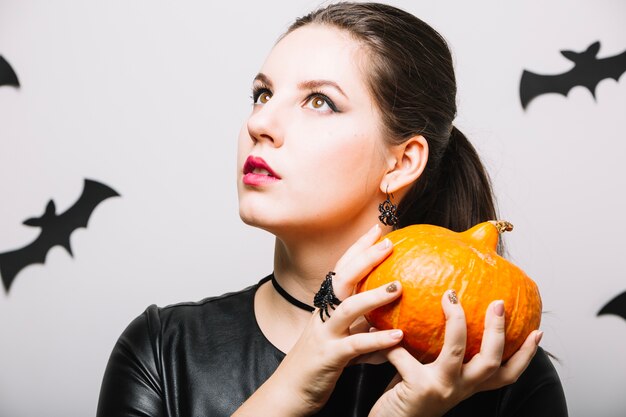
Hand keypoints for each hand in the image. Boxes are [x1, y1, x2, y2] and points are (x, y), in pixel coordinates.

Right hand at [269, 224, 404, 413]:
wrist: (291, 392)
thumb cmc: (320, 365)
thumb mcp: (344, 341)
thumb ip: (366, 330)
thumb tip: (396, 325)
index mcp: (327, 306)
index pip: (342, 269)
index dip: (358, 248)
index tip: (377, 229)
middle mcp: (323, 314)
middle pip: (343, 278)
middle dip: (365, 258)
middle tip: (388, 243)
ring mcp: (325, 334)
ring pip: (347, 308)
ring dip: (374, 295)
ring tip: (399, 286)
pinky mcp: (329, 357)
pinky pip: (355, 346)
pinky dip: (377, 340)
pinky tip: (398, 336)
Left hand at [368, 293, 541, 416]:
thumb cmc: (406, 395)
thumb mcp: (431, 372)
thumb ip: (439, 351)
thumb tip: (443, 309)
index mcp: (467, 385)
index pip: (507, 373)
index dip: (526, 355)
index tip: (538, 331)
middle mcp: (461, 388)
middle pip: (492, 359)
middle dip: (498, 329)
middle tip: (498, 302)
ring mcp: (443, 388)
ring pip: (459, 350)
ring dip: (457, 321)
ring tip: (451, 297)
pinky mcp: (420, 388)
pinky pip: (405, 354)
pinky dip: (393, 340)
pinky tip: (379, 325)